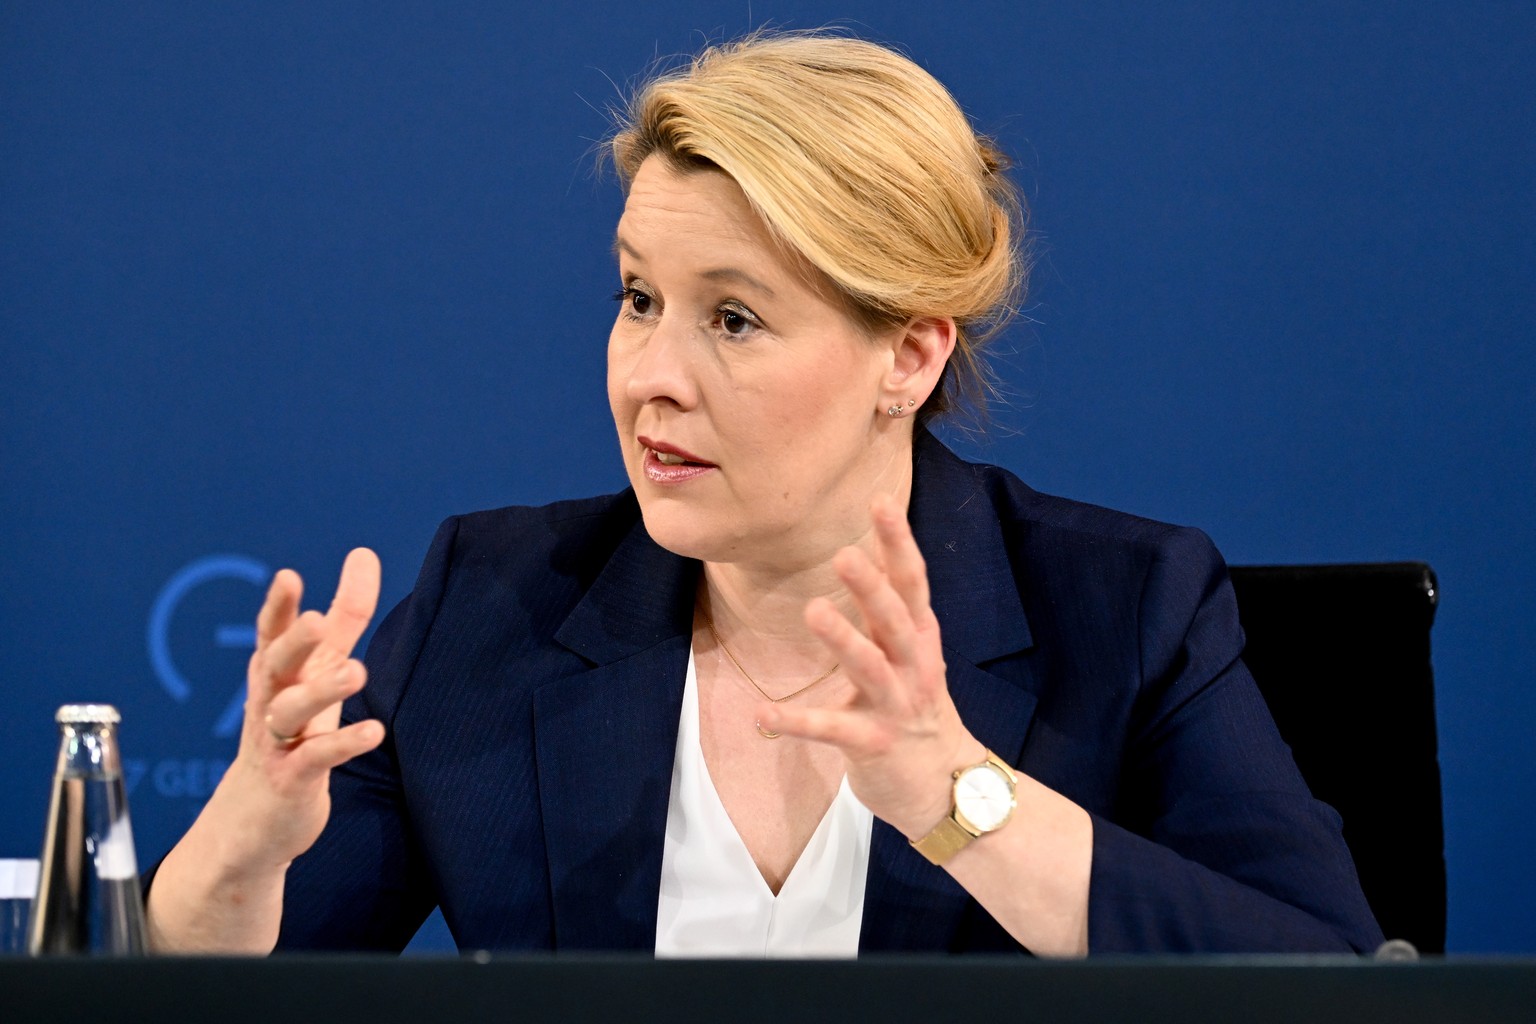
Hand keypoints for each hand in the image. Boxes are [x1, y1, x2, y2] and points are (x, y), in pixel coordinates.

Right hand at [207, 548, 386, 871]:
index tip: (288, 577)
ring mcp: (277, 742)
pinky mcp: (291, 779)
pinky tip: (374, 731)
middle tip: (316, 622)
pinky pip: (316, 759)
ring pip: (291, 712)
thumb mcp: (319, 668)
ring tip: (357, 672)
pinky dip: (344, 744)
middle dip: (292, 643)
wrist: (253, 820)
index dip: (277, 607)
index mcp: (276, 673)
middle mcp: (270, 702)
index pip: (270, 633)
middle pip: (275, 666)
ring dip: (322, 691)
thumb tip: (364, 554)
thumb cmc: (294, 730)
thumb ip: (344, 614)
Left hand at [758, 496, 982, 838]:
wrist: (945, 787)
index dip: (898, 542)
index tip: (881, 500)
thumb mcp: (912, 654)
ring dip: (843, 638)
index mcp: (920, 638)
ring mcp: (896, 705)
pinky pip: (831, 730)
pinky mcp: (873, 744)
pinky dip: (795, 723)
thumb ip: (889, 611)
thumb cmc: (918, 710)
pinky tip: (762, 715)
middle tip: (844, 553)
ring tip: (813, 610)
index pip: (912, 582)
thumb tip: (866, 554)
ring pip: (869, 666)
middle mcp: (913, 666)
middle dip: (872, 585)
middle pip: (894, 618)